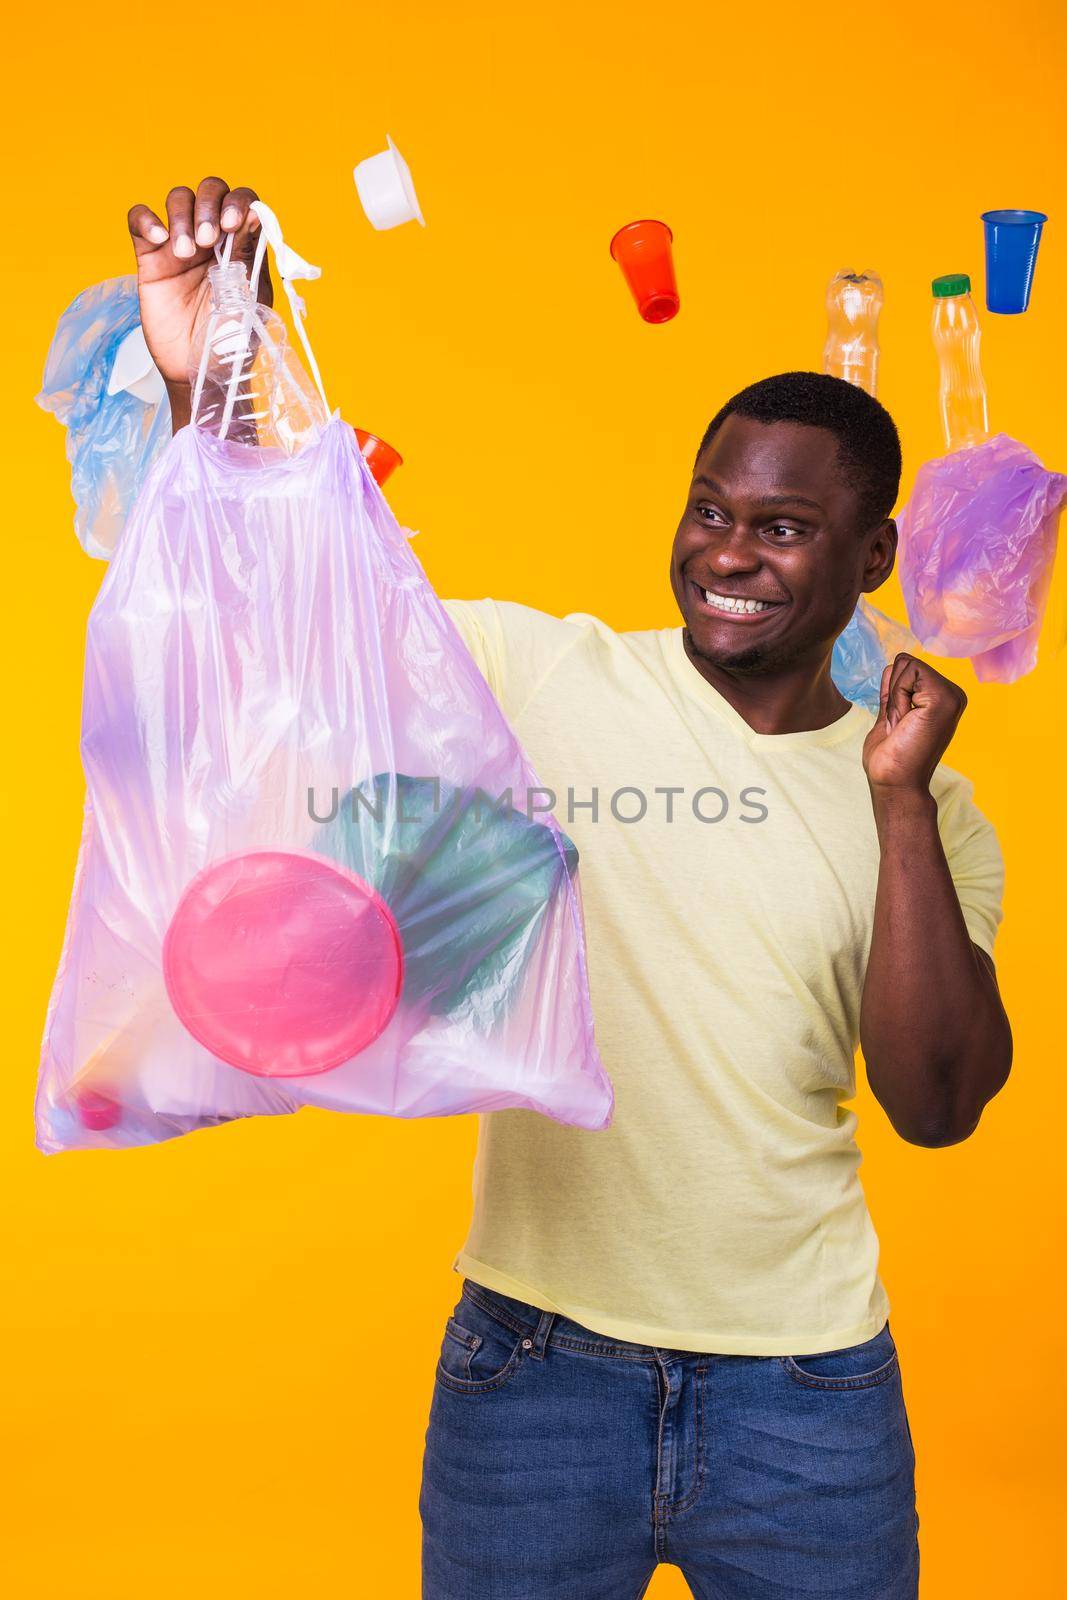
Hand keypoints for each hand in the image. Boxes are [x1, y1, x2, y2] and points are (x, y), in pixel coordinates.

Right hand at [126, 177, 272, 415]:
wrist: (200, 373)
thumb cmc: (230, 341)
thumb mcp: (248, 298)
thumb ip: (248, 256)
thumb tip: (252, 215)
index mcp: (242, 245)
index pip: (242, 202)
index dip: (238, 202)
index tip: (233, 224)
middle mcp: (213, 239)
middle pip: (209, 191)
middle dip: (209, 205)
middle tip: (209, 240)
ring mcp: (180, 245)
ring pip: (177, 199)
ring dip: (181, 216)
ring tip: (186, 252)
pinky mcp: (151, 257)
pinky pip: (140, 220)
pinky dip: (147, 219)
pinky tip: (159, 240)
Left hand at [862, 653, 966, 793]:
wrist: (896, 783)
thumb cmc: (891, 757)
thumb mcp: (892, 714)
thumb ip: (896, 692)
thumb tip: (894, 666)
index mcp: (943, 698)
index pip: (907, 667)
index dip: (892, 692)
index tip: (899, 724)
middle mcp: (953, 694)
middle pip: (906, 662)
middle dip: (892, 692)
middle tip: (900, 726)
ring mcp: (952, 695)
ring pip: (906, 664)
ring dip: (895, 697)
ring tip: (904, 726)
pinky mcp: (944, 698)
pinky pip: (909, 672)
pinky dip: (898, 698)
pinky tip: (906, 723)